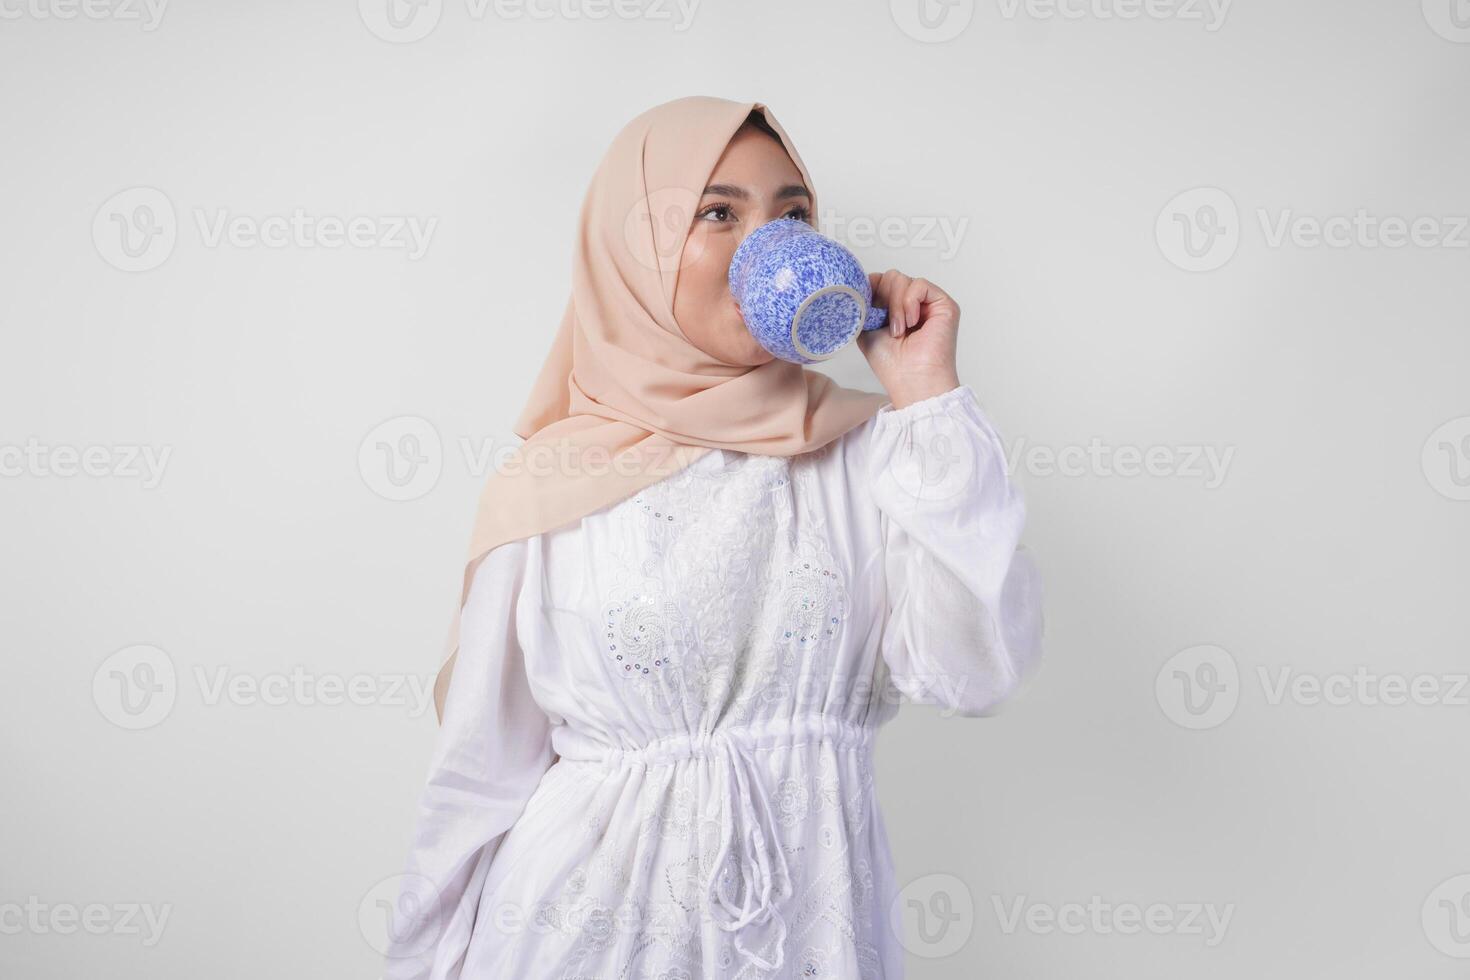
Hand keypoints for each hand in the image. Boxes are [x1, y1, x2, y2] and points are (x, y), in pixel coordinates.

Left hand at [856, 269, 961, 409]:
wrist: (911, 380)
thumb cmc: (892, 365)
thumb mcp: (866, 329)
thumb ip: (864, 305)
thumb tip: (860, 285)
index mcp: (895, 310)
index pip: (881, 281)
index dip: (871, 289)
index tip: (867, 309)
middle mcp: (913, 305)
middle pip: (891, 277)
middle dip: (882, 298)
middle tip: (885, 324)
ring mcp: (928, 304)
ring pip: (903, 279)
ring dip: (895, 305)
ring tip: (899, 330)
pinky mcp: (944, 304)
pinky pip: (919, 284)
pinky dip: (909, 302)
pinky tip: (910, 323)